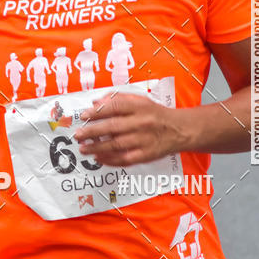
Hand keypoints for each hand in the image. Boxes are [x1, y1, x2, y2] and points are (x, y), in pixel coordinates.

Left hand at [73, 93, 188, 166]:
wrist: (180, 129)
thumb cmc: (155, 114)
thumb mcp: (140, 100)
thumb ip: (118, 99)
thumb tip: (96, 102)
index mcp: (140, 106)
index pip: (115, 106)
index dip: (97, 111)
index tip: (84, 115)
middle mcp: (142, 122)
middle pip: (112, 127)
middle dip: (92, 131)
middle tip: (78, 135)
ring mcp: (144, 140)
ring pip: (116, 145)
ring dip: (97, 148)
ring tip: (84, 148)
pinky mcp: (146, 154)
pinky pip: (124, 159)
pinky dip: (109, 160)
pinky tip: (99, 158)